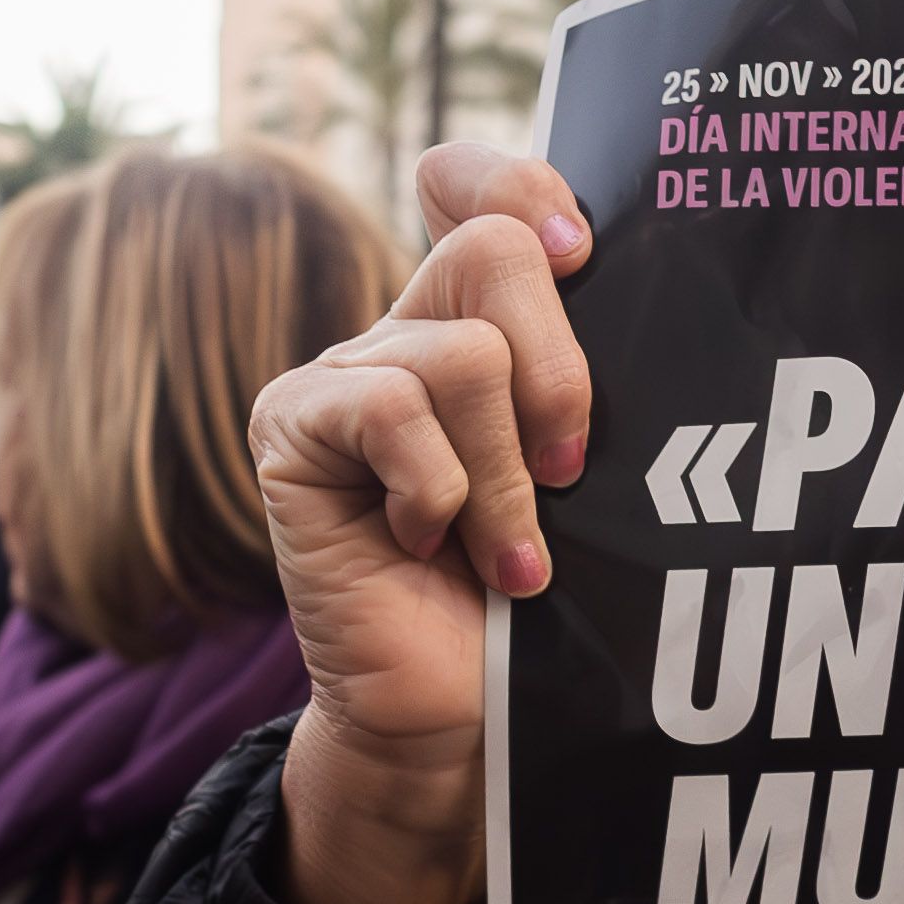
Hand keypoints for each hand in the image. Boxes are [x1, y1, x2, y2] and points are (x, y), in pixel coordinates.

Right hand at [252, 143, 598, 903]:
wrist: (462, 718)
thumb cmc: (548, 604)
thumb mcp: (591, 477)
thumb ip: (589, 380)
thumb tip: (608, 287)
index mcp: (484, 325)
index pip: (482, 189)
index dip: (527, 185)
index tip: (585, 250)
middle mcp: (408, 333)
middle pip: (496, 250)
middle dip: (561, 367)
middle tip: (572, 469)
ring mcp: (346, 378)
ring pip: (461, 351)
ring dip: (505, 473)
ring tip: (513, 555)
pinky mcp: (294, 429)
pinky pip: (386, 408)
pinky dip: (435, 487)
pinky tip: (430, 543)